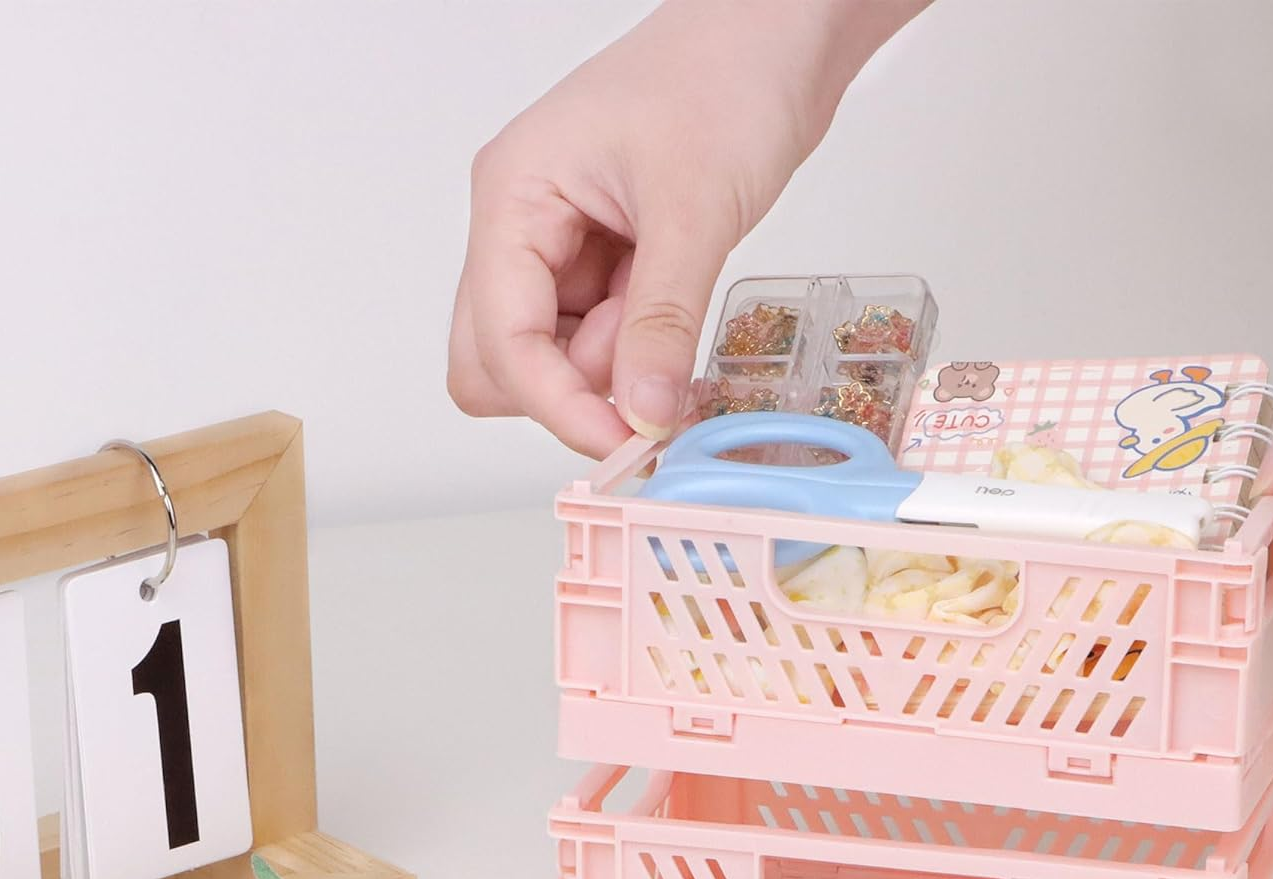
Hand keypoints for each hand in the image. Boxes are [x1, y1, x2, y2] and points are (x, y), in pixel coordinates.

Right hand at [448, 0, 929, 457]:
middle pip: (497, 362)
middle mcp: (520, 228)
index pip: (501, 340)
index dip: (557, 405)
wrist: (775, 32)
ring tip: (673, 314)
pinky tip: (677, 319)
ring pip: (551, 361)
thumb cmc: (725, 77)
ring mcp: (558, 249)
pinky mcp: (600, 265)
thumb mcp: (695, 208)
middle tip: (647, 383)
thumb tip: (641, 415)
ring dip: (609, 371)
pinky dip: (635, 354)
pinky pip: (597, 343)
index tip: (625, 443)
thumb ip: (662, 321)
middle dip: (568, 391)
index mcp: (513, 197)